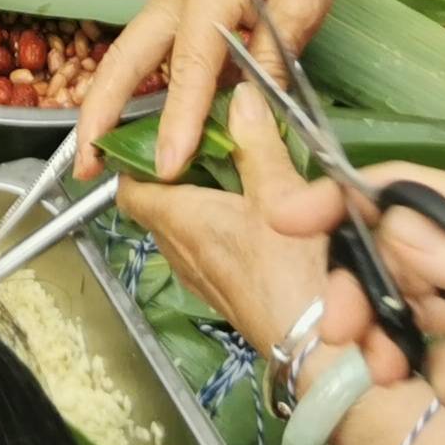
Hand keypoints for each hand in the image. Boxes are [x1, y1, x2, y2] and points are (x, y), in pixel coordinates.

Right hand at [71, 0, 356, 180]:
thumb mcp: (303, 5)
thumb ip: (274, 59)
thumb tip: (251, 115)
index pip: (191, 66)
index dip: (178, 119)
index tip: (168, 167)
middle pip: (124, 59)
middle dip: (99, 113)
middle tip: (84, 167)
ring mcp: (166, 1)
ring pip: (124, 58)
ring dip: (104, 105)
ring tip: (92, 159)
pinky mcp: (170, 10)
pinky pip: (143, 54)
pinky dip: (127, 91)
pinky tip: (127, 127)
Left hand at [120, 90, 326, 363]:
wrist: (316, 347)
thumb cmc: (291, 271)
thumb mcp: (279, 194)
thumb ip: (258, 143)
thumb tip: (242, 96)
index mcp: (178, 220)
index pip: (128, 188)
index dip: (132, 160)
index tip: (153, 135)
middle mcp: (179, 252)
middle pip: (157, 205)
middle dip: (175, 174)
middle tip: (205, 145)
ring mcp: (201, 279)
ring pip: (184, 230)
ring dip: (201, 203)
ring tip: (234, 176)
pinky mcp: (225, 295)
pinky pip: (208, 252)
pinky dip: (220, 229)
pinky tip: (256, 220)